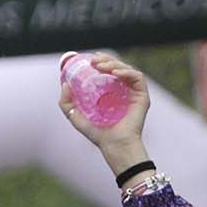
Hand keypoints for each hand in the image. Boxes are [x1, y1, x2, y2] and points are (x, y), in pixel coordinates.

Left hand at [60, 56, 151, 181]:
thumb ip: (66, 104)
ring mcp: (134, 92)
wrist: (114, 146)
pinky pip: (137, 77)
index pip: (108, 70)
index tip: (90, 59)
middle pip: (117, 66)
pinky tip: (115, 73)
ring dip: (114, 63)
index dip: (101, 61)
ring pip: (126, 69)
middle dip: (106, 59)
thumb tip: (64, 84)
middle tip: (94, 61)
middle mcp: (123, 90)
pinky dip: (126, 72)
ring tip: (101, 66)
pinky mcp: (142, 96)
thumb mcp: (76, 117)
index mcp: (111, 92)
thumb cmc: (99, 135)